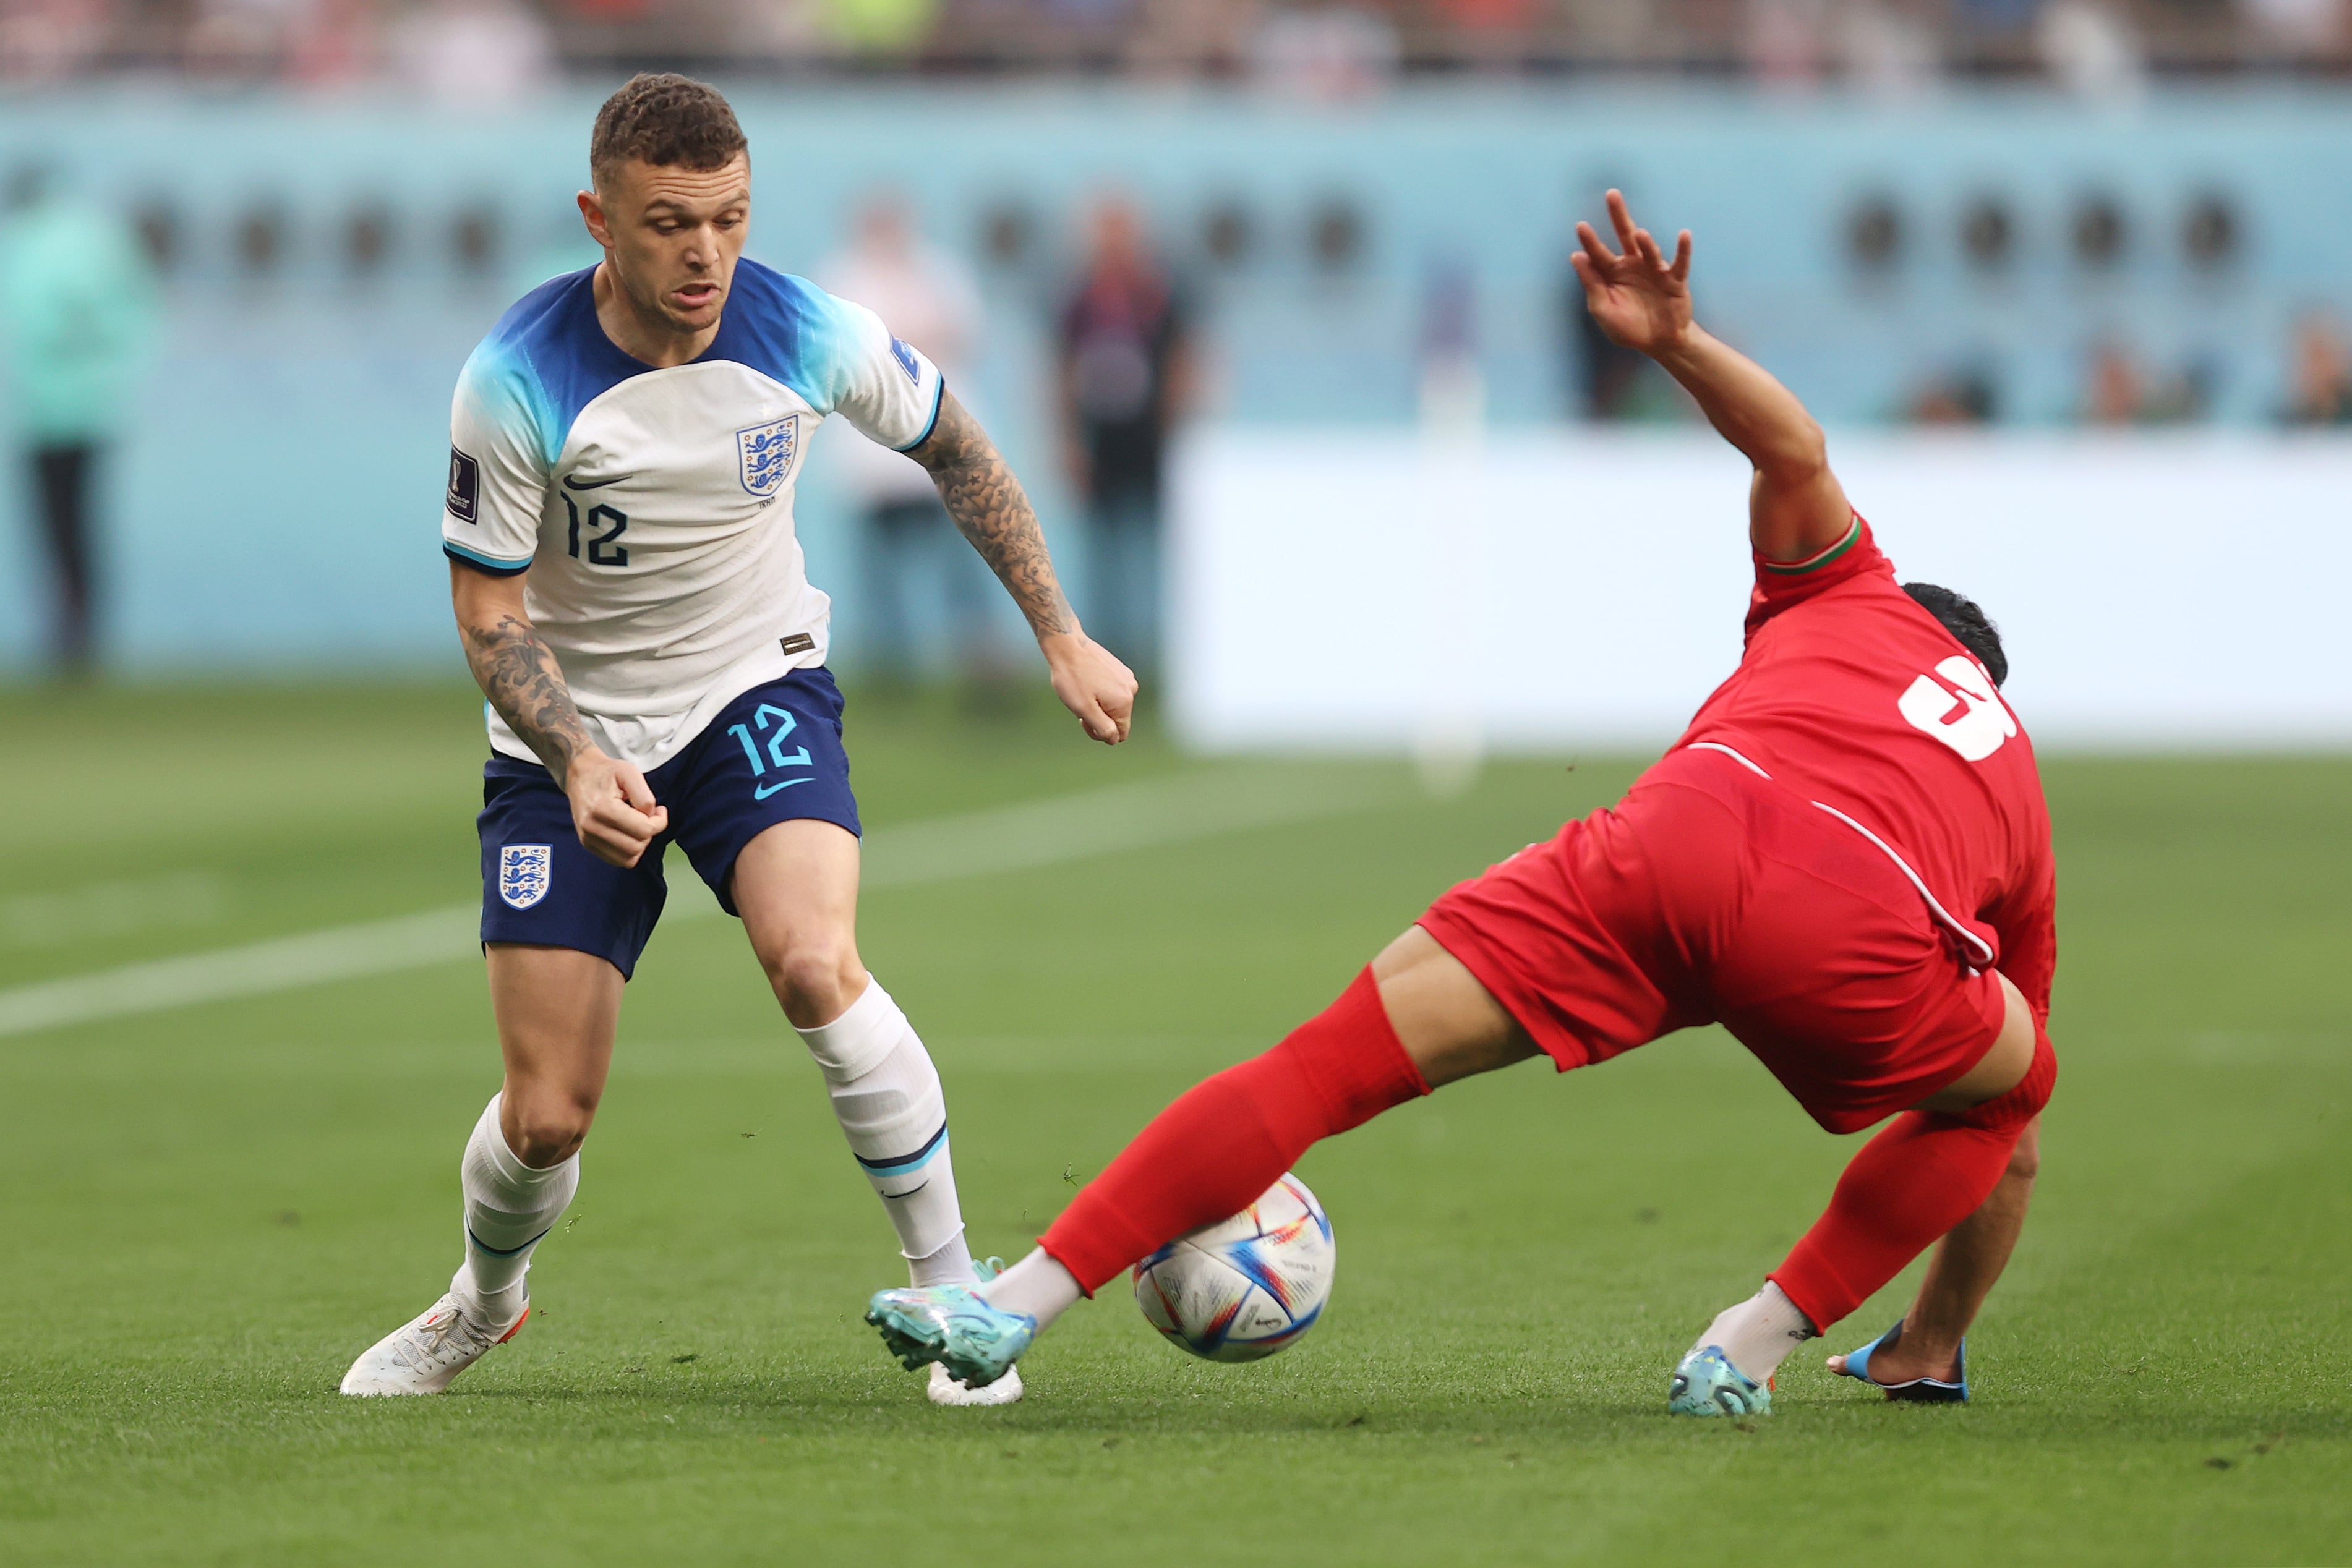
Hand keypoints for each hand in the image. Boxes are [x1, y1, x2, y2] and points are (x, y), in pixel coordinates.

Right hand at [564, 748, 668, 866]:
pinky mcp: (587, 845)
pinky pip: (617, 861)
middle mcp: (591, 828)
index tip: (659, 810)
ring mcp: (587, 839)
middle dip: (649, 833)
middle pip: (637, 847)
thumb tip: (651, 817)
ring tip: (637, 825)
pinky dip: (629, 851)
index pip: (644, 830)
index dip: (659, 822)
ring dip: (640, 844)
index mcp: (602, 808)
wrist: (580, 776)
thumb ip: (644, 796)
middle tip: (648, 817)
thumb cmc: (606, 773)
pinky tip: (628, 833)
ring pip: (628, 859)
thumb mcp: (629, 772)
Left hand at [1040, 630, 1136, 744]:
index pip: (1120, 734)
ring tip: (1082, 690)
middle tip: (1080, 705)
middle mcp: (1131, 689)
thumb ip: (1103, 728)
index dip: (1100, 733)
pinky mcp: (1120, 669)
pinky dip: (1100, 692)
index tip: (1084, 720)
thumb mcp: (1084, 709)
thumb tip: (1114, 739)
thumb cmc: (1072, 678)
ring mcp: (1127, 677)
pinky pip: (1113, 691)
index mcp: (1124, 702)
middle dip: (1099, 717)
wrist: (1067, 645)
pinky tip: (1086, 681)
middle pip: (1118, 719)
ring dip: (1099, 704)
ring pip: (1114, 705)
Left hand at [1571, 189, 1693, 356]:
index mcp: (1613, 273)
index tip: (1580, 225)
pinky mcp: (1675, 280)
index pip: (1598, 253)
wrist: (1660, 343)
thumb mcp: (1603, 310)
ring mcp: (1655, 270)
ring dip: (1646, 242)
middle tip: (1612, 194)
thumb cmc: (1628, 327)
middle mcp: (1634, 265)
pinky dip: (1683, 249)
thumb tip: (1576, 257)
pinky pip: (1680, 263)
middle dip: (1618, 215)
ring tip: (1639, 234)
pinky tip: (1684, 235)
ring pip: (1649, 251)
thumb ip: (1591, 284)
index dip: (1590, 241)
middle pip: (1625, 235)